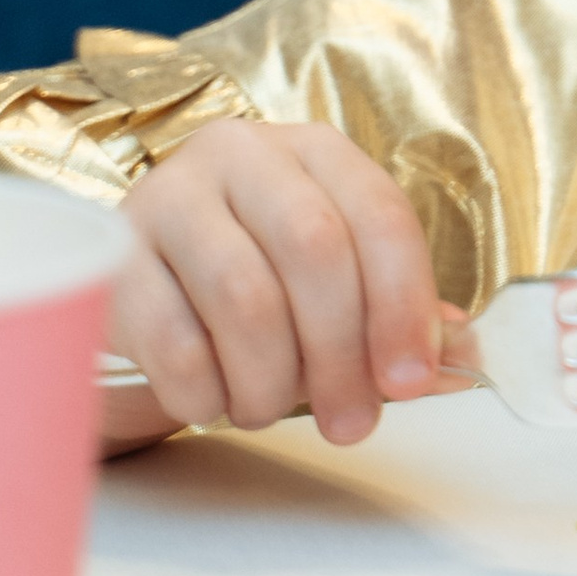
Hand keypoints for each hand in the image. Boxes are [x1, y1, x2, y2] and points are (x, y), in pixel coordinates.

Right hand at [108, 122, 453, 444]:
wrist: (139, 301)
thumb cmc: (256, 292)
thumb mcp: (333, 292)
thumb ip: (398, 319)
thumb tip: (464, 362)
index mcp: (312, 152)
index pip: (378, 214)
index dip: (404, 304)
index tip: (411, 381)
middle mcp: (240, 155)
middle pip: (315, 247)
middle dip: (342, 352)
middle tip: (350, 422)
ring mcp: (168, 197)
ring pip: (245, 296)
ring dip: (271, 378)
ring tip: (269, 410)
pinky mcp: (112, 255)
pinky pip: (173, 338)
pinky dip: (206, 390)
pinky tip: (213, 403)